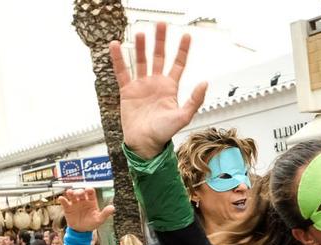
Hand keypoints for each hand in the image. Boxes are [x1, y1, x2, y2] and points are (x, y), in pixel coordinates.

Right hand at [58, 189, 114, 233]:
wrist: (81, 231)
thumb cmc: (91, 223)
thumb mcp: (99, 219)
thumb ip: (105, 213)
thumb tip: (112, 208)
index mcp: (91, 201)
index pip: (90, 193)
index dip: (89, 190)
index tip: (88, 190)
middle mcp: (82, 200)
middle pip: (80, 192)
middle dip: (79, 191)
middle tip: (79, 194)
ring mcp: (75, 203)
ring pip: (72, 195)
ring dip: (71, 193)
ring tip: (70, 193)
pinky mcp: (67, 208)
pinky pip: (64, 202)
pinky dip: (62, 199)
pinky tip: (61, 198)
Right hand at [109, 22, 207, 159]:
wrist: (145, 144)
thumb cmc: (164, 133)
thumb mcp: (183, 116)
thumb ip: (194, 100)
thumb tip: (205, 83)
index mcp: (170, 88)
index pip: (178, 64)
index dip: (182, 50)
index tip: (186, 36)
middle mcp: (156, 83)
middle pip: (159, 57)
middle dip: (161, 41)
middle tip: (161, 25)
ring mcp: (141, 85)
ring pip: (141, 61)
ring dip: (141, 47)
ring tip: (141, 33)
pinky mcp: (127, 91)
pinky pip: (122, 71)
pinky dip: (118, 59)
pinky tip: (116, 46)